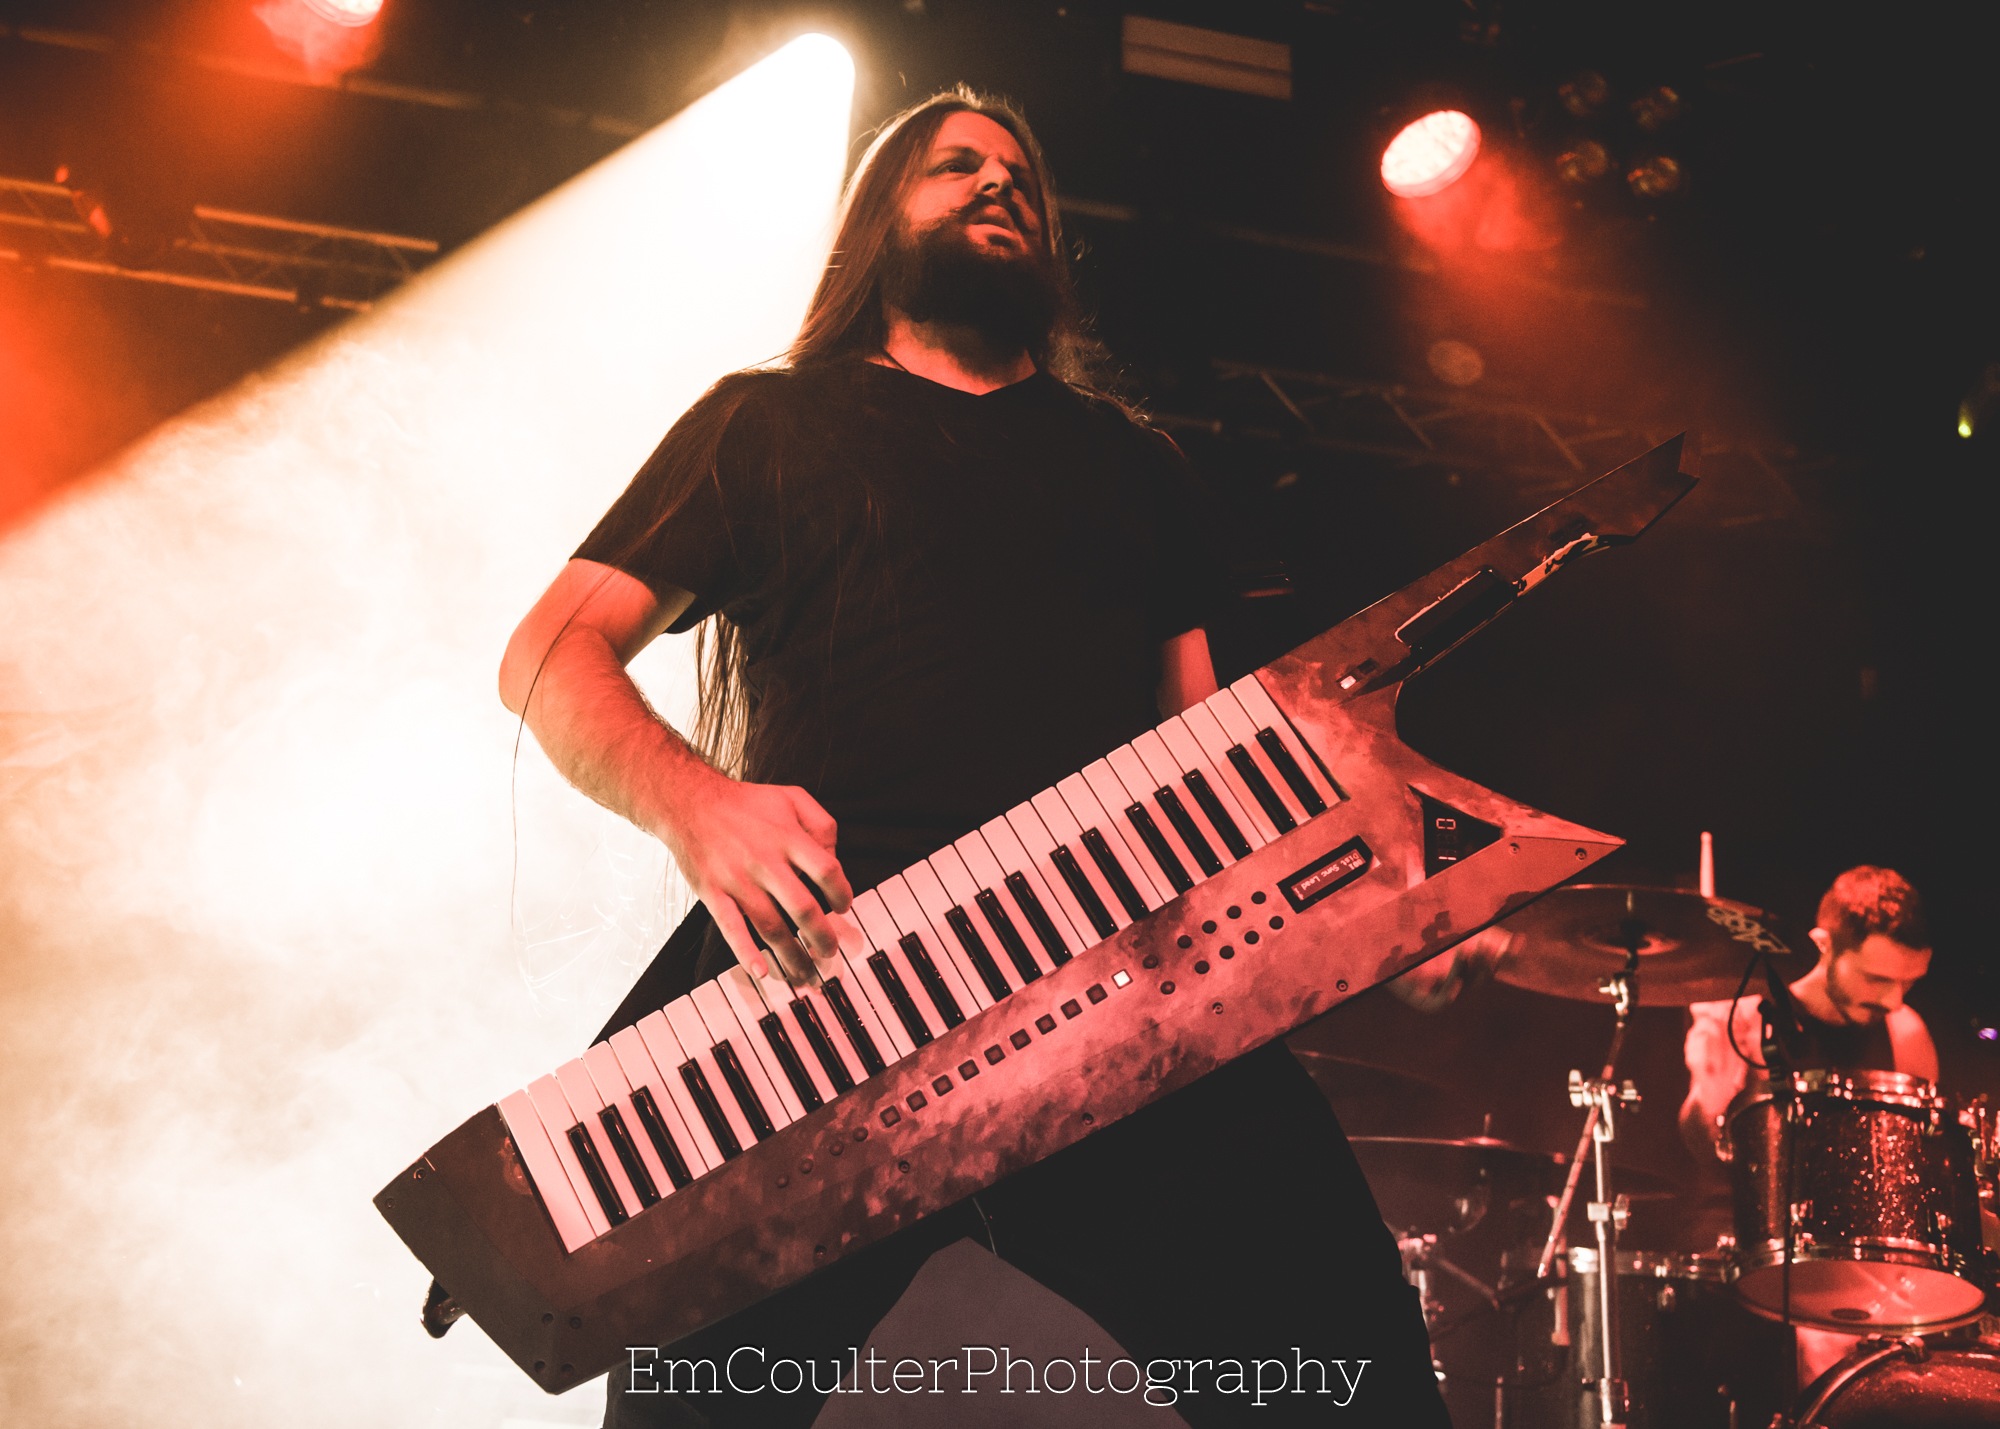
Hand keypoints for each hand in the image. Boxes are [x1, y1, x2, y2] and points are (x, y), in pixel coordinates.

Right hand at [658, 768, 853, 982]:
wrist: (690, 803)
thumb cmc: (745, 803)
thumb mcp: (792, 797)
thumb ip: (821, 824)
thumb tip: (835, 857)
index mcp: (787, 837)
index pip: (827, 871)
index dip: (842, 893)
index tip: (844, 907)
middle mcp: (764, 861)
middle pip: (803, 908)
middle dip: (823, 937)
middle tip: (831, 952)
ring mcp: (737, 880)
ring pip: (771, 927)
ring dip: (793, 956)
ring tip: (807, 974)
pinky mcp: (713, 894)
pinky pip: (731, 928)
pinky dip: (745, 953)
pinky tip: (761, 971)